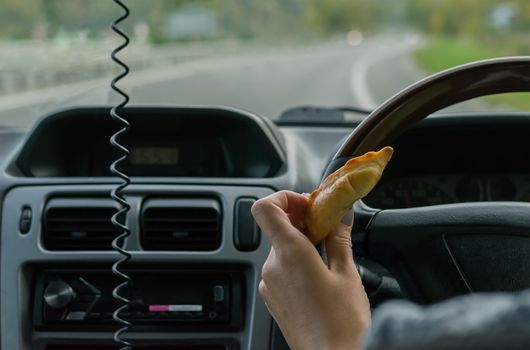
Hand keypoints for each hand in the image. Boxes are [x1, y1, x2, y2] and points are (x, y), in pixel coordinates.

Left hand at [252, 190, 370, 349]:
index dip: (284, 198)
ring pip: (280, 249)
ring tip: (327, 254)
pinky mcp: (272, 298)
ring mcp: (269, 284)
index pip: (265, 208)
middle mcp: (272, 267)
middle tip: (327, 227)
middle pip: (276, 227)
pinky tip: (318, 274)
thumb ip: (339, 238)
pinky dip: (295, 262)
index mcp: (290, 254)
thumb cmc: (341, 324)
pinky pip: (280, 269)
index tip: (307, 204)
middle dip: (301, 222)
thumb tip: (341, 215)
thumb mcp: (347, 274)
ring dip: (300, 243)